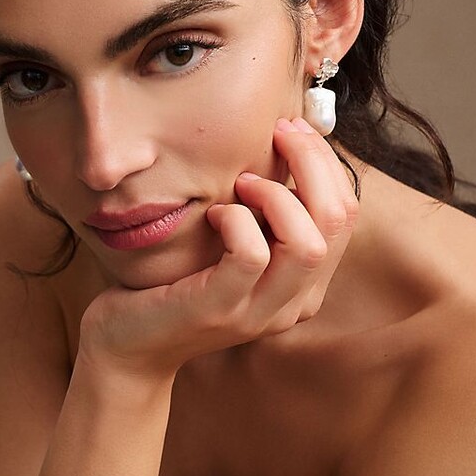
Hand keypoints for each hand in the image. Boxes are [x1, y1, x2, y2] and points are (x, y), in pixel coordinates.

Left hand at [78, 117, 357, 382]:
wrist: (130, 346)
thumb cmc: (178, 283)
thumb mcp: (234, 245)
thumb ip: (266, 215)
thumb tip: (286, 146)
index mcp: (305, 284)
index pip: (346, 214)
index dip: (325, 162)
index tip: (293, 129)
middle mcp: (294, 302)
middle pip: (337, 221)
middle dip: (313, 162)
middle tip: (278, 132)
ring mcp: (259, 312)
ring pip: (308, 243)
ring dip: (277, 195)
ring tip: (243, 182)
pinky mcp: (220, 310)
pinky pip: (251, 255)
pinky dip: (237, 220)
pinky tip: (215, 214)